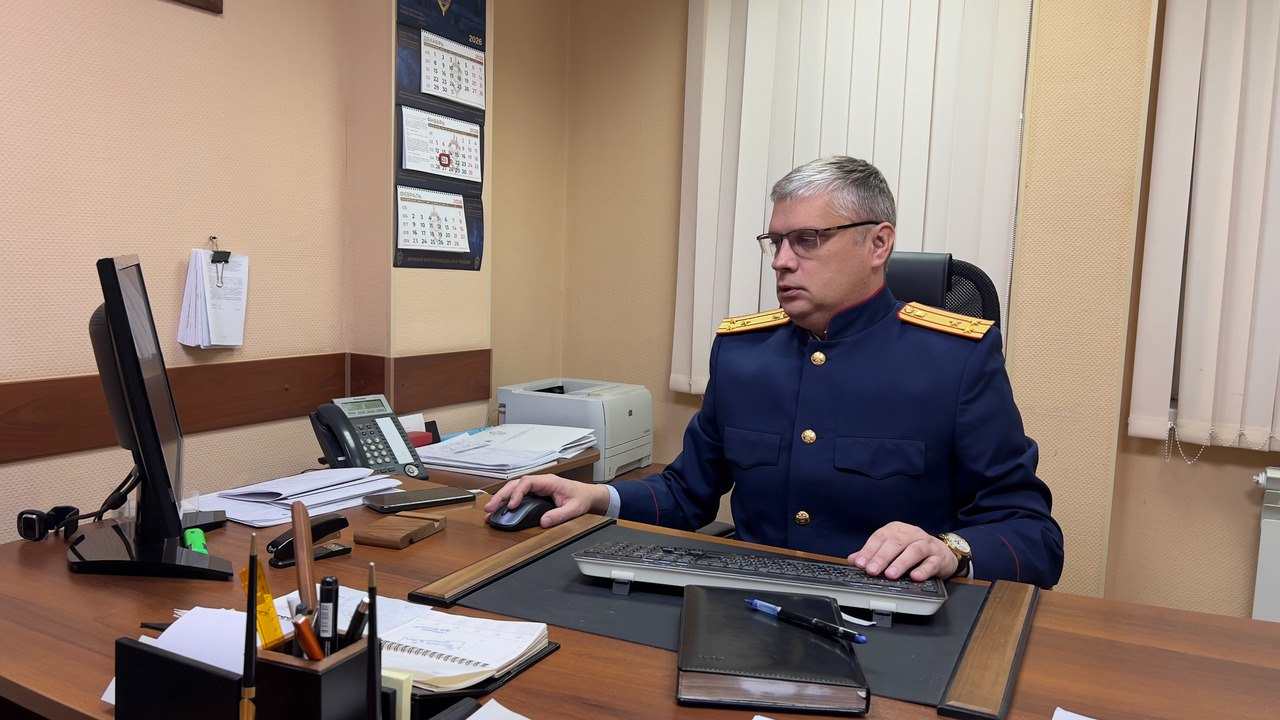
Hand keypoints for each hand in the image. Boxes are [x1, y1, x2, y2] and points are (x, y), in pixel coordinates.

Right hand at [481, 473, 610, 528]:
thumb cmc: (581, 498)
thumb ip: (560, 515)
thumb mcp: (574, 509)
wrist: (587, 495)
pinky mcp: (534, 494)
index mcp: (549, 482)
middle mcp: (540, 482)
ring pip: (514, 489)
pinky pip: (518, 495)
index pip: (527, 482)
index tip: (512, 505)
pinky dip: (507, 502)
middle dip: (502, 495)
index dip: (517, 492)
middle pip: (515, 484)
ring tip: (489, 511)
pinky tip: (499, 510)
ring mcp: (536, 487)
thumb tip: (544, 522)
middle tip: (490, 508)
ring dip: (501, 498)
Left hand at [848, 521, 957, 581]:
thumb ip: (873, 553)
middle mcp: (912, 534)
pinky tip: (915, 577)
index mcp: (897, 529)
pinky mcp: (939, 557)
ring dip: (900, 563)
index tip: (860, 563)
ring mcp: (927, 545)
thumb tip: (853, 559)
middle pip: (896, 543)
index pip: (880, 537)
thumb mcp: (892, 548)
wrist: (943, 552)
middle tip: (872, 570)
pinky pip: (931, 563)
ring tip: (890, 575)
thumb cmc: (913, 549)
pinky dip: (923, 570)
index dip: (869, 550)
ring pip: (914, 551)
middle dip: (882, 557)